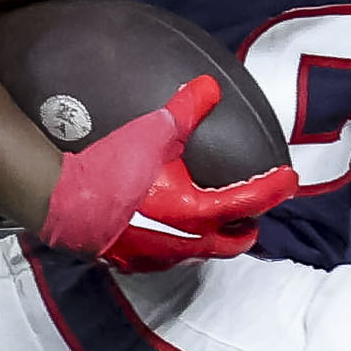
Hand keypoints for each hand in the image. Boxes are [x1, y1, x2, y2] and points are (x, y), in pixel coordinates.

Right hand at [38, 75, 297, 270]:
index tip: (289, 181)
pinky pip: (167, 260)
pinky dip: (180, 247)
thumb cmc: (110, 169)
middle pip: (228, 244)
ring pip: (198, 255)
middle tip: (253, 218)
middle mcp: (183, 243)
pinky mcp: (131, 263)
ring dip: (212, 241)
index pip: (246, 202)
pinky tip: (170, 235)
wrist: (61, 201)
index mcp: (195, 212)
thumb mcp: (152, 132)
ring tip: (214, 226)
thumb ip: (185, 110)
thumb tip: (208, 87)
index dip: (272, 190)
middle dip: (245, 230)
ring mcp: (157, 258)